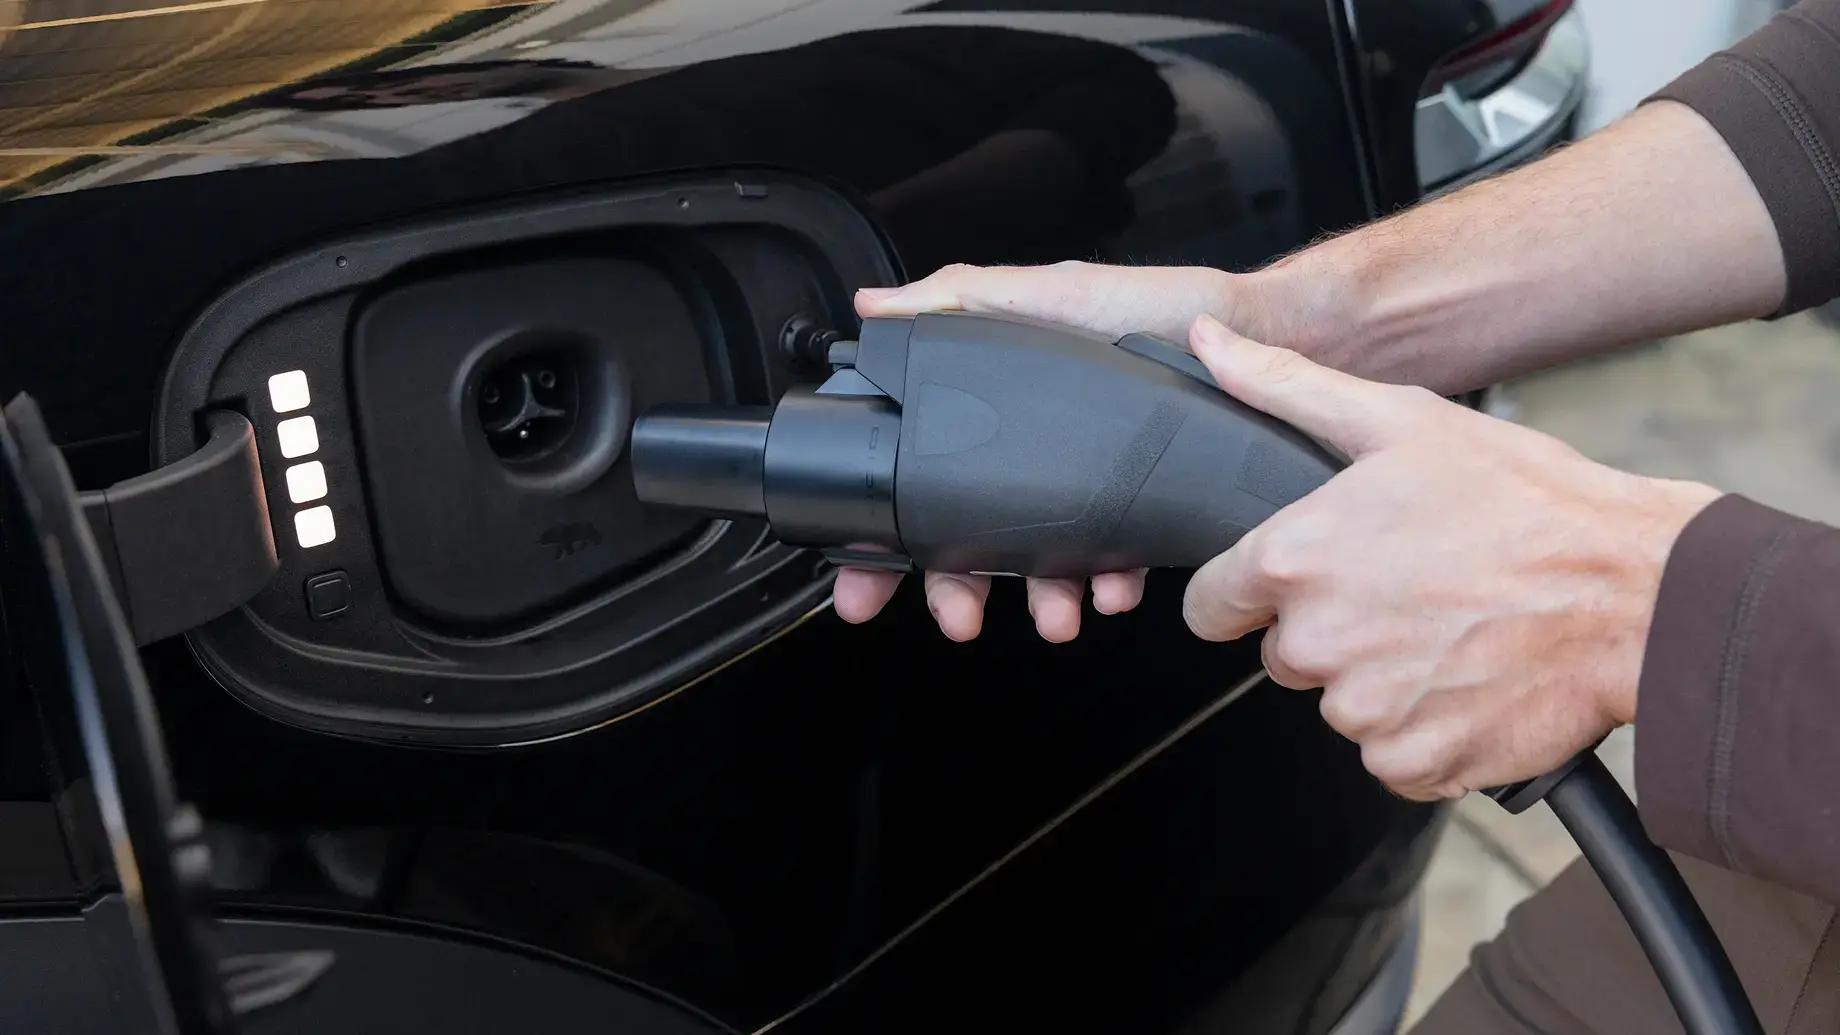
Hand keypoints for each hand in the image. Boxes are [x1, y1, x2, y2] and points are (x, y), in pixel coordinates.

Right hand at [835, 260, 1299, 641]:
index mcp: (999, 402)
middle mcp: (1035, 449)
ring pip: (1037, 565)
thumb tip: (876, 305)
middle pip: (967, 536)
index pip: (918, 473)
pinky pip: (1109, 565)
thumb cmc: (1162, 307)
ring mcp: (1083, 484)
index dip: (884, 531)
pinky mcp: (1135, 509)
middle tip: (957, 617)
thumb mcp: (1054, 294)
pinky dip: (1108, 583)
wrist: (1271, 341)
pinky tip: (1116, 587)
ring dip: (1040, 598)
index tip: (862, 579)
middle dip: (956, 587)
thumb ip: (964, 299)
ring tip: (1056, 615)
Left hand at [1180, 316, 1719, 799]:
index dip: (1246, 592)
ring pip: (1341, 703)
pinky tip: (1469, 678)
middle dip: (1330, 628)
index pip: (1208, 604)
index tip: (1293, 583)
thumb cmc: (1527, 503)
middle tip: (1406, 590)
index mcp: (1295, 561)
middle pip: (1284, 654)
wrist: (1636, 594)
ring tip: (1450, 629)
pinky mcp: (1413, 761)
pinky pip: (1390, 754)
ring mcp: (1364, 711)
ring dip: (1381, 679)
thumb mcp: (1400, 420)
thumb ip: (1286, 388)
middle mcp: (1316, 643)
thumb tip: (1211, 345)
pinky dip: (1423, 728)